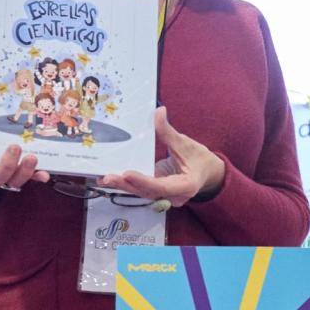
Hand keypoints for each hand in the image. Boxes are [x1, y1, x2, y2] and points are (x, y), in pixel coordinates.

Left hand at [97, 107, 225, 207]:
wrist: (206, 172)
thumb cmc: (199, 158)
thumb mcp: (186, 144)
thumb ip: (169, 132)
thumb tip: (158, 112)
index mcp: (186, 186)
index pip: (162, 186)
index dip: (144, 181)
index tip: (128, 173)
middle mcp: (174, 196)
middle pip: (147, 192)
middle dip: (127, 184)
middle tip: (108, 177)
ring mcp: (164, 197)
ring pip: (141, 192)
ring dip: (123, 185)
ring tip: (103, 178)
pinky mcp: (156, 193)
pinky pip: (140, 189)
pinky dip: (127, 183)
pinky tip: (110, 178)